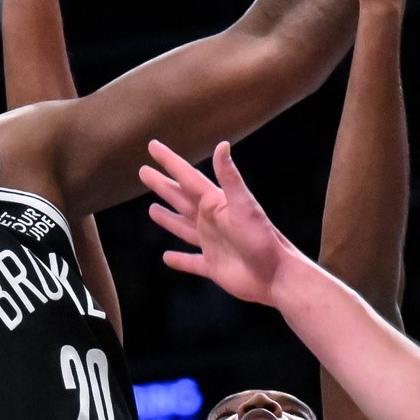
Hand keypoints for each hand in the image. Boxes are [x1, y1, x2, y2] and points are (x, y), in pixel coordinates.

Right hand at [140, 140, 300, 305]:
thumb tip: (222, 145)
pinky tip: (167, 258)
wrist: (276, 275)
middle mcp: (211, 221)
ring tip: (152, 209)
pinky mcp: (213, 266)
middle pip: (181, 199)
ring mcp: (212, 244)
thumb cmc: (262, 238)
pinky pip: (191, 262)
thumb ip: (230, 178)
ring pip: (184, 228)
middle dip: (163, 185)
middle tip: (143, 171)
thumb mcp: (243, 205)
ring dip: (168, 219)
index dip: (170, 161)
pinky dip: (179, 260)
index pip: (188, 177)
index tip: (153, 146)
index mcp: (215, 203)